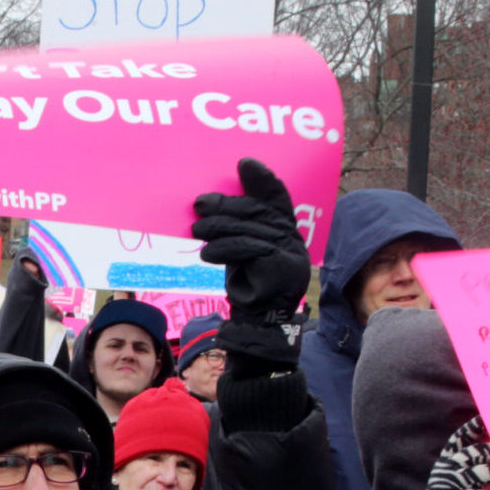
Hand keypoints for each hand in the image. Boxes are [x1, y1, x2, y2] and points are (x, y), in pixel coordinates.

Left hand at [191, 159, 310, 370]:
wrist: (257, 326)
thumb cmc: (246, 287)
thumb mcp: (240, 253)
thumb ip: (236, 229)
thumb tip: (209, 204)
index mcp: (286, 233)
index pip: (278, 198)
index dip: (263, 180)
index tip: (243, 163)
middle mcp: (293, 241)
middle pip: (258, 212)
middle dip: (227, 205)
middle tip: (200, 203)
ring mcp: (291, 255)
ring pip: (251, 230)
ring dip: (219, 227)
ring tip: (196, 229)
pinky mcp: (281, 269)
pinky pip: (249, 249)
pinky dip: (225, 249)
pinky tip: (207, 251)